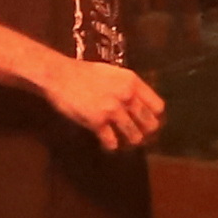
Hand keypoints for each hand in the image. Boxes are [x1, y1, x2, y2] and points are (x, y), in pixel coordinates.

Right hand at [35, 52, 166, 151]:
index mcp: (132, 82)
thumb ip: (128, 87)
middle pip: (150, 124)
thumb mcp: (112, 73)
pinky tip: (106, 142)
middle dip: (145, 132)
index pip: (157, 106)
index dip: (154, 116)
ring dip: (129, 140)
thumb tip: (139, 103)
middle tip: (138, 134)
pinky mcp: (97, 122)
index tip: (148, 121)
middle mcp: (126, 96)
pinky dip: (110, 145)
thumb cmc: (84, 72)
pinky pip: (112, 142)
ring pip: (134, 136)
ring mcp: (112, 110)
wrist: (60, 75)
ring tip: (123, 140)